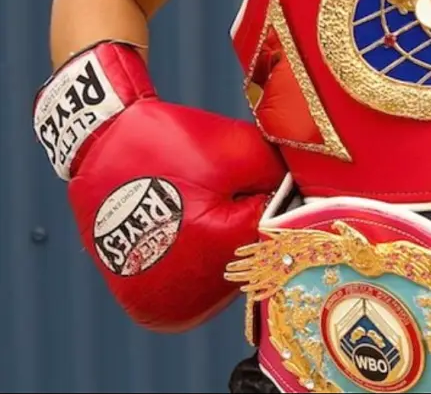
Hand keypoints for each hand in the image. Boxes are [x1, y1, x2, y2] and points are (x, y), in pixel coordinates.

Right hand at [33, 40, 286, 331]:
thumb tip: (308, 199)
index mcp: (218, 256)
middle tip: (258, 186)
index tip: (300, 183)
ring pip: (229, 271)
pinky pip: (199, 280)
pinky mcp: (148, 302)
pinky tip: (202, 219)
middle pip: (254, 258)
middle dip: (262, 224)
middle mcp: (188, 299)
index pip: (282, 233)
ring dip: (236, 243)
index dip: (291, 203)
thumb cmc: (176, 143)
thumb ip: (282, 179)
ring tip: (223, 201)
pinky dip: (208, 255)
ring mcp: (164, 306)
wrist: (103, 142)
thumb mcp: (243, 150)